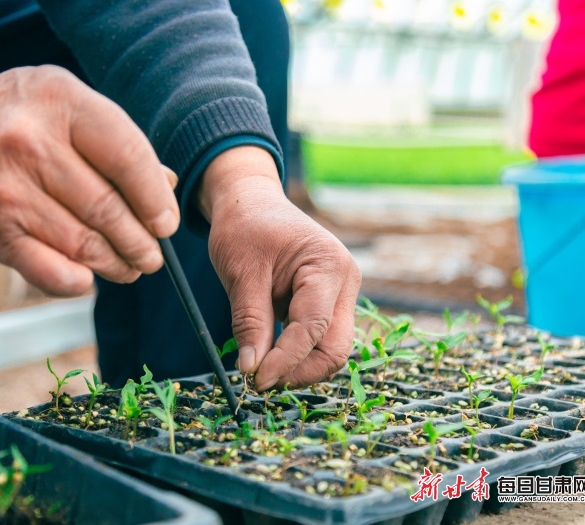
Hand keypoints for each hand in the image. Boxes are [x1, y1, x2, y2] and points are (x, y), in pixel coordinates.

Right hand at [0, 66, 179, 295]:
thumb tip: (167, 185)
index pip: (128, 156)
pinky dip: (75, 282)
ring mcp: (7, 189)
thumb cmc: (11, 119)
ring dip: (116, 265)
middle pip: (108, 208)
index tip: (167, 224)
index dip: (155, 199)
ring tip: (130, 268)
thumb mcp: (62, 104)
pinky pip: (46, 270)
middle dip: (140, 243)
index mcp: (60, 102)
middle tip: (151, 256)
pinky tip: (89, 279)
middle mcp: (32, 143)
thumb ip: (114, 140)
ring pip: (82, 244)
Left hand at [200, 146, 360, 389]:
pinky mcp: (329, 303)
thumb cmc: (244, 228)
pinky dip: (297, 353)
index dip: (285, 360)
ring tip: (260, 370)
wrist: (250, 203)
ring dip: (299, 366)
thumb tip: (251, 370)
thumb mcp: (240, 273)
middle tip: (259, 382)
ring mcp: (341, 293)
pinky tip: (269, 356)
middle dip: (300, 371)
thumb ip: (249, 322)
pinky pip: (320, 338)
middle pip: (336, 347)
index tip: (255, 380)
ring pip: (331, 348)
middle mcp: (344, 281)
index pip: (313, 328)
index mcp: (327, 265)